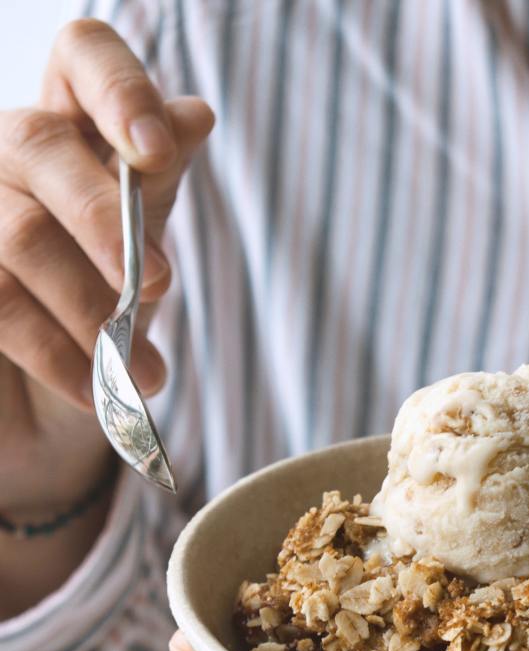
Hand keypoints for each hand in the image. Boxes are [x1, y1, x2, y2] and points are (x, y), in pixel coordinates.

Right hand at [0, 18, 213, 514]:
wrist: (62, 401)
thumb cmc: (106, 313)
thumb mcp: (141, 249)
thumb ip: (156, 187)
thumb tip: (195, 114)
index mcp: (71, 126)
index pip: (82, 54)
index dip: (117, 88)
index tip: (155, 151)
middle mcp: (10, 153)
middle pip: (39, 143)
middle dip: (105, 219)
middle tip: (157, 283)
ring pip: (19, 235)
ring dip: (90, 312)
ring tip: (145, 374)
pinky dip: (56, 355)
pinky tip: (95, 391)